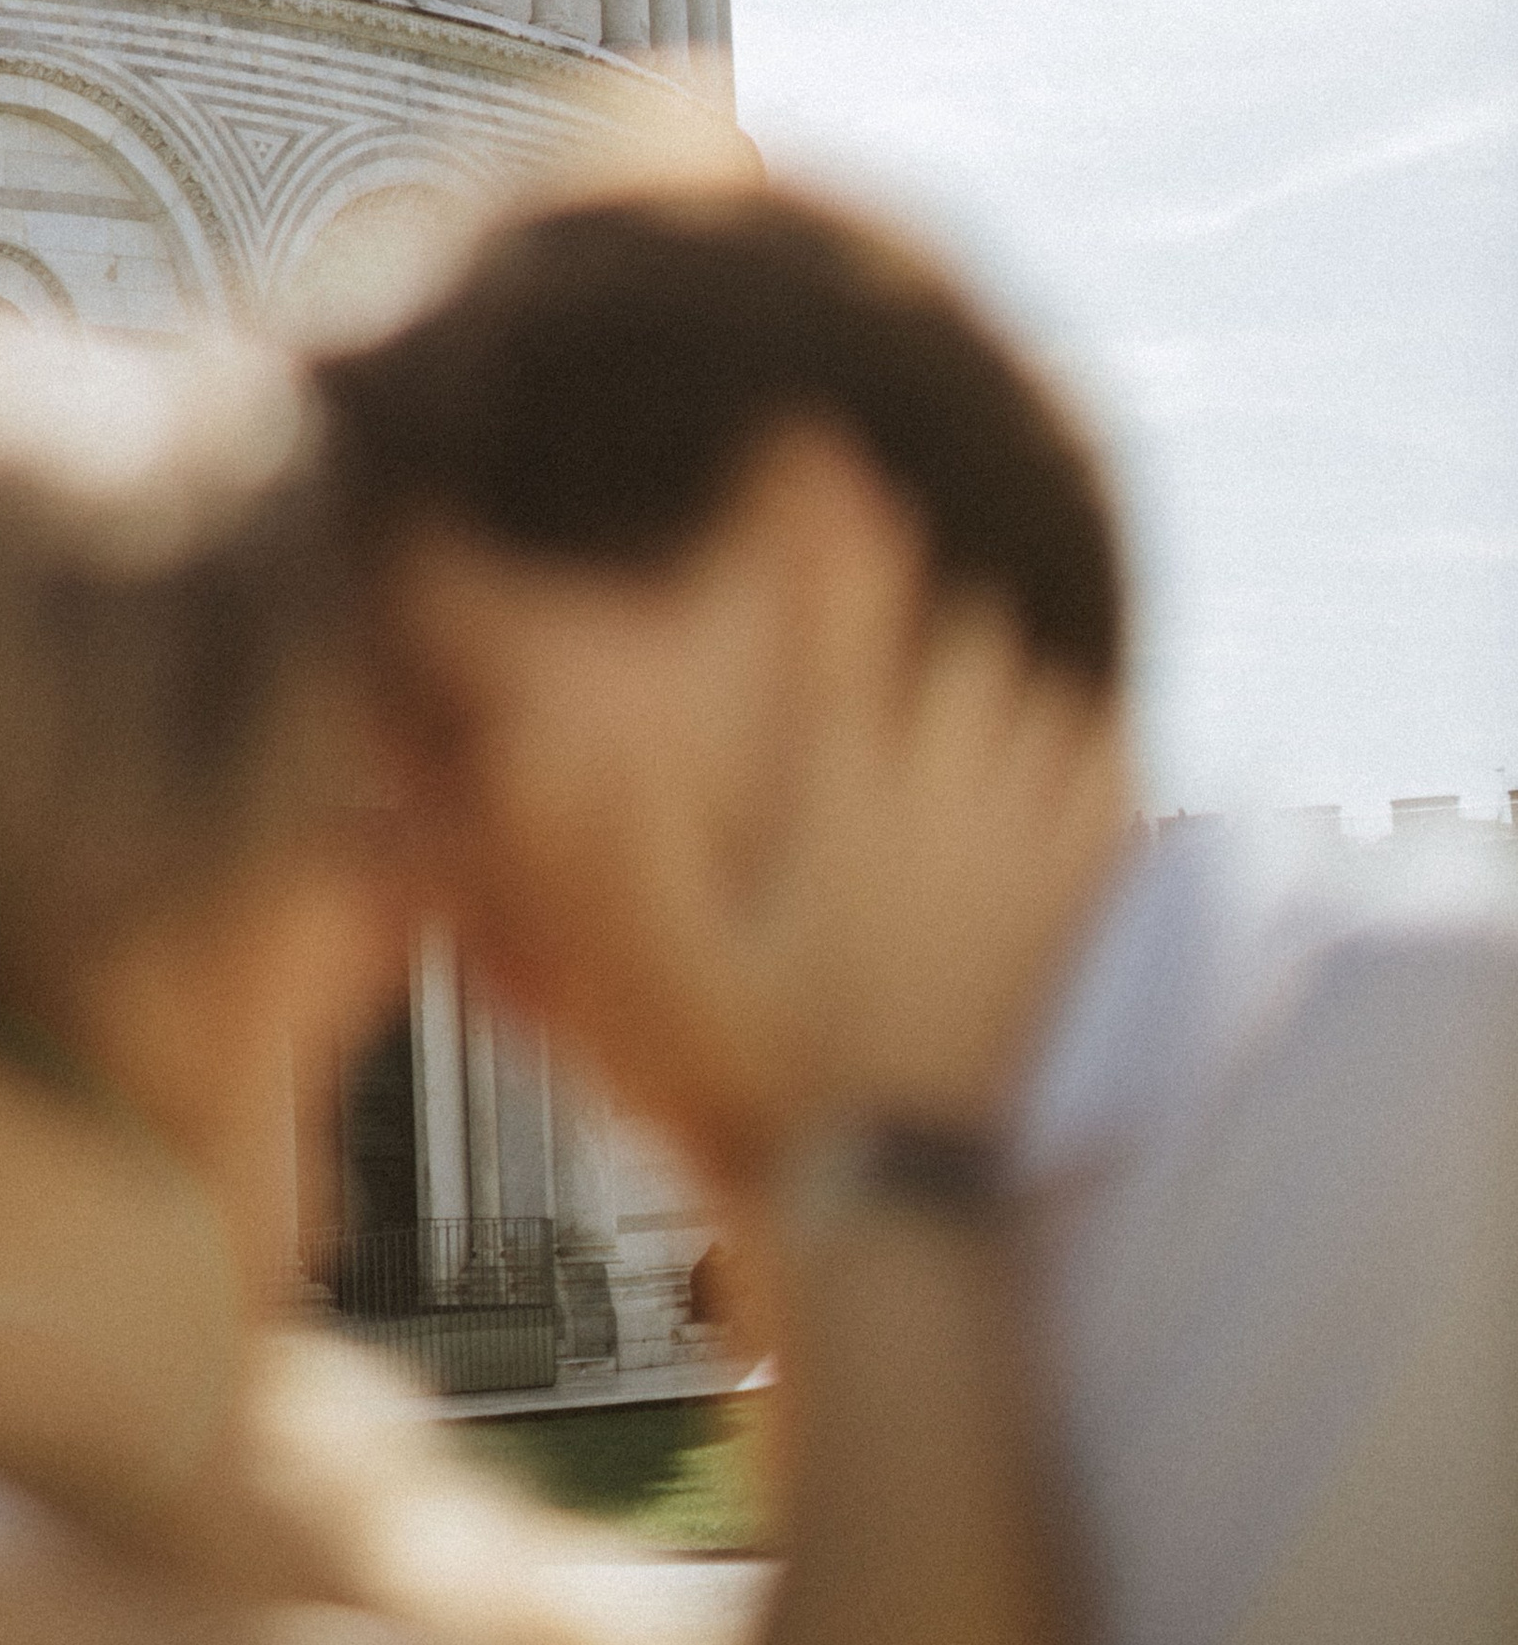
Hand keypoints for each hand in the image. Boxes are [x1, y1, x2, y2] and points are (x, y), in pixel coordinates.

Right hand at [659, 476, 1130, 1175]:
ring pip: (1040, 699)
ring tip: (963, 688)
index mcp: (839, 798)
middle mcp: (940, 802)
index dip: (831, 524)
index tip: (820, 444)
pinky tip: (1062, 759)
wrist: (900, 1201)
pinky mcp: (1072, 910)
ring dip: (1004, 679)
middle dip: (929, 615)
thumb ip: (600, 851)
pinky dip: (1087, 750)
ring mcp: (1020, 853)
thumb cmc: (763, 1083)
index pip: (844, 622)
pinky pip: (1106, 781)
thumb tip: (538, 739)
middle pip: (965, 641)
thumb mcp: (653, 966)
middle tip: (896, 617)